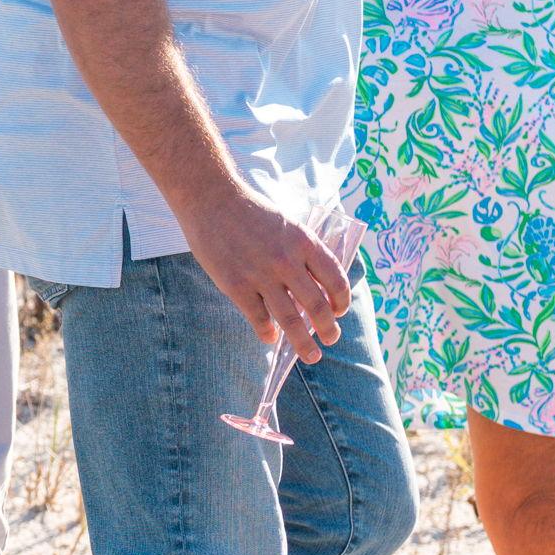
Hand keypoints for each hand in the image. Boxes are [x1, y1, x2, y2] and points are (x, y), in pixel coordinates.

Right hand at [184, 183, 355, 354]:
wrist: (212, 200)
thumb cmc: (250, 211)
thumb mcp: (287, 224)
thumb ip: (301, 251)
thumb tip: (313, 282)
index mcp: (305, 243)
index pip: (336, 279)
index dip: (342, 300)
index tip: (340, 311)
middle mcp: (287, 261)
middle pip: (318, 305)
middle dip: (329, 328)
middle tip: (332, 339)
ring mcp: (261, 275)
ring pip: (290, 319)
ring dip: (303, 342)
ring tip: (311, 354)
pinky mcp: (236, 285)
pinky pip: (258, 317)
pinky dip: (266, 332)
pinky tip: (269, 338)